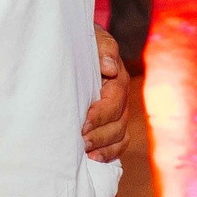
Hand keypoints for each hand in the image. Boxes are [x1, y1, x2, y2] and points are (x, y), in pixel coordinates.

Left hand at [83, 28, 131, 161]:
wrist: (76, 43)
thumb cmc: (82, 40)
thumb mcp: (92, 37)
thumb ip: (104, 48)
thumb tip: (110, 69)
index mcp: (117, 78)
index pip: (114, 102)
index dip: (99, 115)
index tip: (83, 124)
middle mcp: (121, 97)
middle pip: (118, 123)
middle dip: (99, 135)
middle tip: (81, 143)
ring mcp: (118, 112)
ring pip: (120, 135)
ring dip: (104, 147)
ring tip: (87, 155)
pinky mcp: (111, 122)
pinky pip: (119, 142)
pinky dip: (109, 153)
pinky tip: (94, 159)